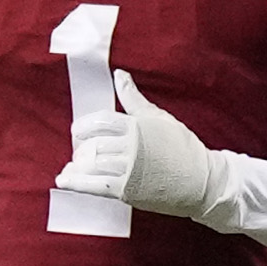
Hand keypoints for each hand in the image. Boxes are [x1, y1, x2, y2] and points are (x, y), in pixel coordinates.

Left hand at [56, 70, 225, 219]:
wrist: (202, 181)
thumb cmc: (182, 148)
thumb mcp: (160, 118)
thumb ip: (134, 99)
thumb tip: (119, 75)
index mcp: (138, 126)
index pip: (100, 121)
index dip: (84, 126)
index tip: (79, 131)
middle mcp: (131, 147)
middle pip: (93, 144)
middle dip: (80, 149)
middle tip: (79, 153)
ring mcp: (129, 170)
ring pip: (91, 165)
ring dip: (76, 166)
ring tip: (72, 168)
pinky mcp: (128, 190)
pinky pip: (94, 186)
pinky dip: (75, 183)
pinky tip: (64, 180)